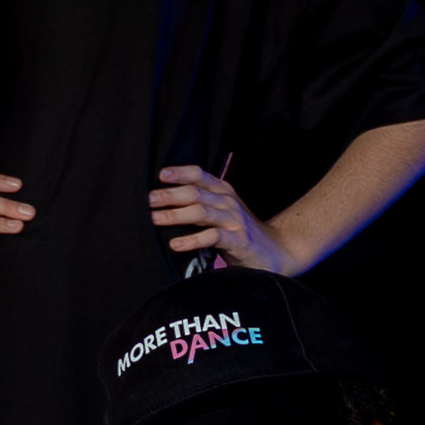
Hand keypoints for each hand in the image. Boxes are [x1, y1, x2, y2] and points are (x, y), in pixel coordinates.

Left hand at [149, 162, 288, 272]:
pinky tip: (175, 244)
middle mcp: (228, 202)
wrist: (275, 251)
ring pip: (201, 212)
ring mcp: (234, 221)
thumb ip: (200, 203)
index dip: (180, 173)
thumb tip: (164, 201)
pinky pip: (212, 237)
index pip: (199, 175)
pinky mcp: (238, 240)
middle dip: (170, 195)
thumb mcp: (222, 211)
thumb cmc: (239, 232)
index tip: (160, 175)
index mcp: (223, 191)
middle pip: (195, 193)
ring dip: (176, 215)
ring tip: (155, 219)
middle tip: (149, 200)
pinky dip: (192, 240)